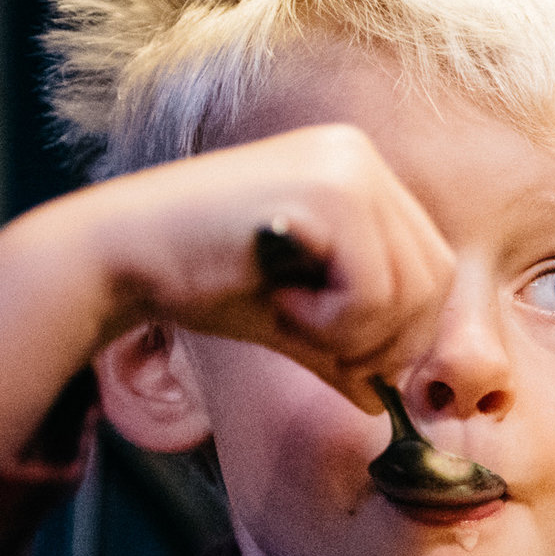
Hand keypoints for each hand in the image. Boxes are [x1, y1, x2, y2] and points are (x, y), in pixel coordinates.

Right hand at [0, 123, 455, 465]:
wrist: (118, 257)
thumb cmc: (202, 283)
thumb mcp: (300, 317)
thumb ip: (354, 347)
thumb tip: (392, 401)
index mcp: (362, 172)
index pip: (435, 269)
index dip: (403, 331)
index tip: (344, 353)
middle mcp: (359, 154)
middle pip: (436, 281)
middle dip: (386, 340)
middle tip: (314, 342)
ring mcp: (346, 164)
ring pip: (411, 290)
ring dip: (353, 334)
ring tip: (288, 314)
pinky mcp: (328, 188)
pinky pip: (375, 290)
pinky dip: (333, 322)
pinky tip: (279, 301)